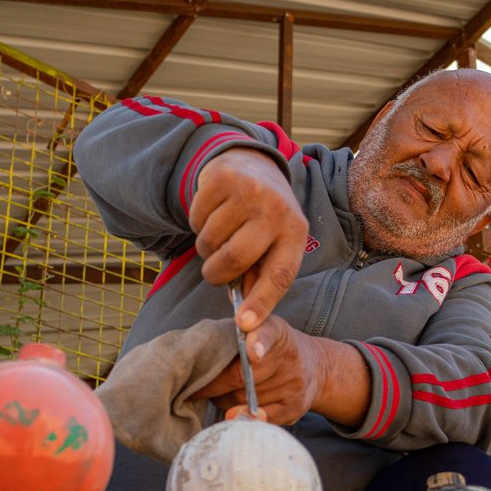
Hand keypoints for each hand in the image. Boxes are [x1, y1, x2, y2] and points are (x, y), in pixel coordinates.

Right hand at [189, 149, 307, 330]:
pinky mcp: (223, 177)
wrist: (254, 165)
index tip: (244, 324)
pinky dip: (196, 223)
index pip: (280, 275)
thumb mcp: (273, 245)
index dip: (261, 302)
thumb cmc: (263, 218)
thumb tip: (245, 319)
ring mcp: (250, 191)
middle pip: (235, 259)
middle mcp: (277, 209)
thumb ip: (260, 279)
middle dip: (216, 273)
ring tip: (219, 235)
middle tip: (213, 271)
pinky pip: (195, 218)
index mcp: (295, 232)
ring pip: (209, 241)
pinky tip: (212, 213)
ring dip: (205, 248)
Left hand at [192, 316, 323, 426]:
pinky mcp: (295, 407)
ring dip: (224, 401)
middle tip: (196, 386)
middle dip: (214, 385)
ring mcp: (294, 384)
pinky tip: (234, 412)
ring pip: (245, 400)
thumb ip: (235, 337)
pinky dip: (243, 416)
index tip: (252, 355)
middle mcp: (290, 357)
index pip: (267, 334)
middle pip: (242, 377)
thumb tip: (210, 365)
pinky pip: (261, 418)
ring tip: (219, 395)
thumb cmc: (271, 347)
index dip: (258, 344)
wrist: (314, 366)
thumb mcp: (259, 328)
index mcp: (276, 331)